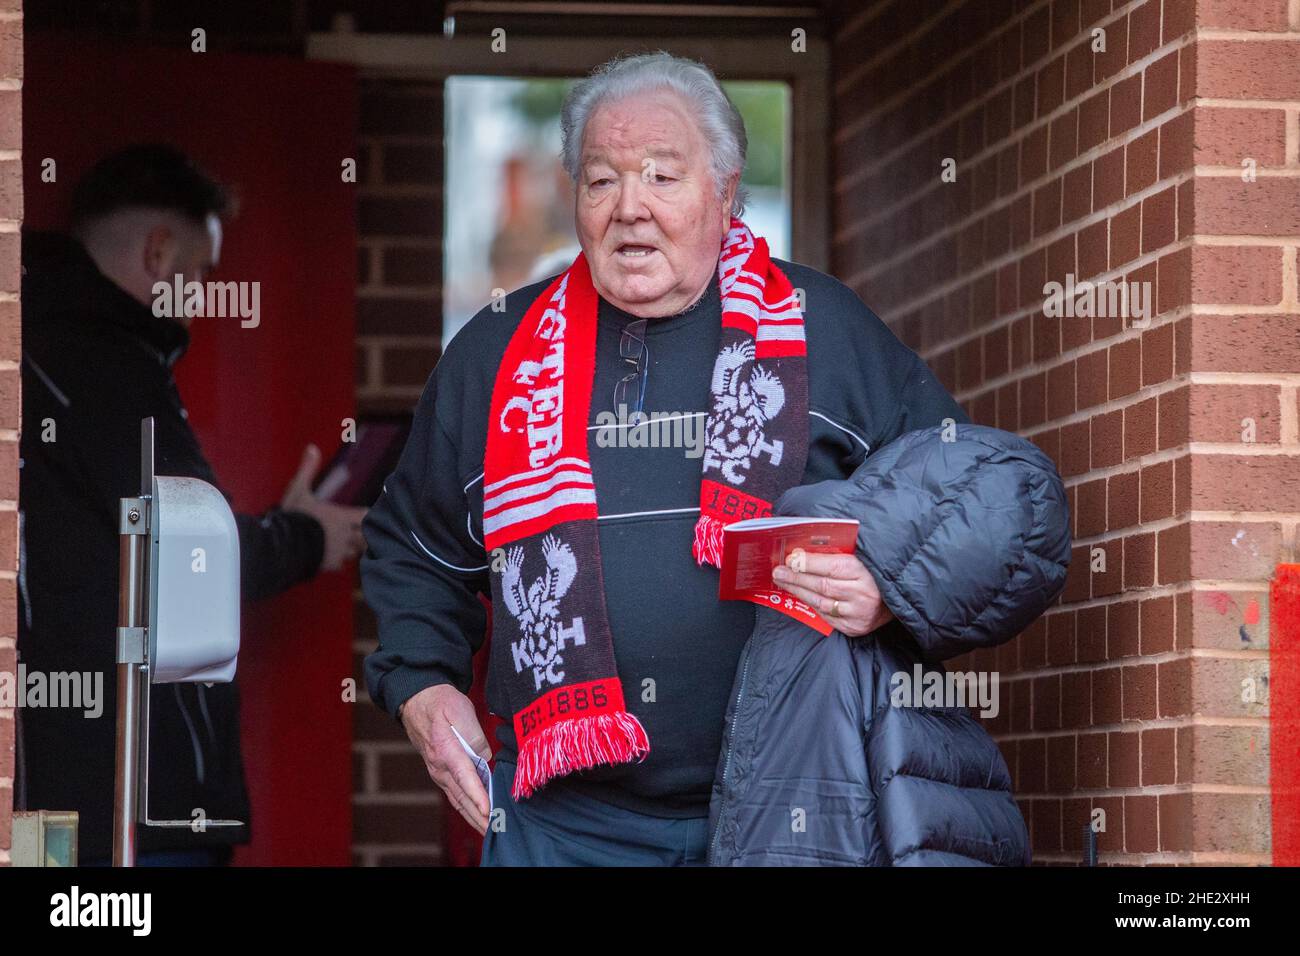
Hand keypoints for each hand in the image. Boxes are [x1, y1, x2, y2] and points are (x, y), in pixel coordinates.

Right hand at [279, 443, 366, 571]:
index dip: (366, 515)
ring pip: (355, 551)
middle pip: (365, 536)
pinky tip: (332, 556)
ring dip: (352, 547)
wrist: (283, 547)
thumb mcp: (298, 490)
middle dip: (363, 534)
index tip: (363, 514)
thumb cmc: (294, 517)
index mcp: (341, 516)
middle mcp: (345, 535)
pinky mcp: (330, 565)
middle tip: (358, 531)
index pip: (365, 515)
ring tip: (345, 543)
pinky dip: (339, 560)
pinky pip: (341, 564)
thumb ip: (308, 470)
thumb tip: (312, 447)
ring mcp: (338, 552)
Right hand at [399, 684, 491, 834]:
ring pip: (458, 799)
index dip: (476, 794)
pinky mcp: (441, 773)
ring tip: (490, 831)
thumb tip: (485, 756)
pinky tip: (477, 818)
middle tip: (496, 830)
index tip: (487, 810)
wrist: (418, 701)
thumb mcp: (459, 709)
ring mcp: (439, 772)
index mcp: (446, 749)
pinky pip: (455, 795)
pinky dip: (467, 809)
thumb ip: (474, 733)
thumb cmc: (441, 703)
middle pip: (462, 796)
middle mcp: (440, 766)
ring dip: (473, 817)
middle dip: (479, 815)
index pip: (464, 776)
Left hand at [771, 548, 894, 637]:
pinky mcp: (854, 628)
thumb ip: (837, 555)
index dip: (808, 563)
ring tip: (783, 582)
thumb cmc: (875, 575)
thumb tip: (803, 552)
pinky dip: (812, 604)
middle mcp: (862, 594)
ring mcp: (858, 614)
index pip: (831, 566)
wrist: (896, 602)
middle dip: (796, 578)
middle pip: (822, 585)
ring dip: (799, 591)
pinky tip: (801, 596)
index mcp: (865, 572)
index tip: (790, 558)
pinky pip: (826, 616)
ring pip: (821, 602)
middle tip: (778, 572)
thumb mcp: (862, 559)